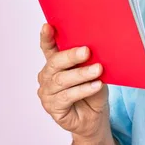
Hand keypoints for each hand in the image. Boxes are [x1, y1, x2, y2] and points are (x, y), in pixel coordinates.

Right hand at [37, 23, 109, 138]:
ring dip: (81, 74)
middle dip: (71, 56)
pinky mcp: (53, 108)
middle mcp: (47, 77)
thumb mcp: (94, 71)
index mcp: (56, 64)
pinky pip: (67, 97)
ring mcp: (48, 93)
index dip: (46, 37)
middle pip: (55, 63)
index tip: (48, 26)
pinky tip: (96, 85)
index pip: (48, 48)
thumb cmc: (93, 90)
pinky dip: (83, 90)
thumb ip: (89, 61)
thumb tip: (95, 47)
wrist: (95, 117)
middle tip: (86, 51)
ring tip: (97, 70)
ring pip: (62, 80)